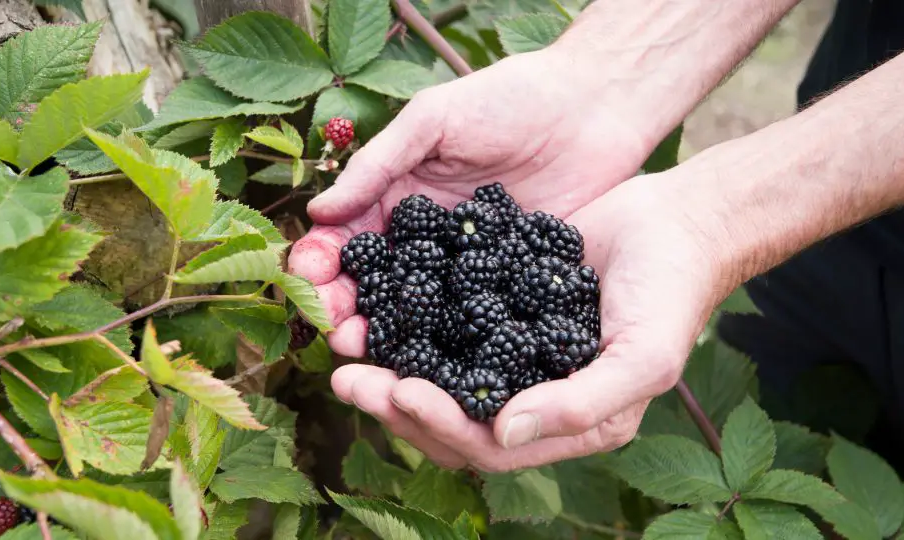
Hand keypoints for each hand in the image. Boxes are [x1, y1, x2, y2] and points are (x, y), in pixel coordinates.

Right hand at [290, 47, 660, 353]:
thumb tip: (318, 212)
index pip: (347, 238)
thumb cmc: (508, 98)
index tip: (309, 282)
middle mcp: (428, 240)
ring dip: (390, 335)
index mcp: (399, 197)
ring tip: (369, 352)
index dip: (322, 262)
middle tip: (337, 333)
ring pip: (421, 311)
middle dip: (348, 310)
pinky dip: (452, 341)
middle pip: (377, 285)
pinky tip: (434, 361)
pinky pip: (476, 317)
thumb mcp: (433, 120)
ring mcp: (470, 267)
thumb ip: (379, 165)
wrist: (594, 106)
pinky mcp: (512, 284)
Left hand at [301, 169, 729, 470]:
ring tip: (347, 351)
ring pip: (439, 378)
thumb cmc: (672, 292)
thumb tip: (505, 432)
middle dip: (397, 404)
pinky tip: (376, 308)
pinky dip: (410, 327)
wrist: (678, 222)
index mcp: (570, 422)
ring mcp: (514, 355)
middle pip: (453, 419)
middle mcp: (536, 397)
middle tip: (346, 377)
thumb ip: (581, 405)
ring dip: (391, 369)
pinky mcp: (501, 311)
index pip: (491, 445)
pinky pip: (446, 329)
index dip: (440, 424)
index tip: (398, 390)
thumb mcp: (643, 356)